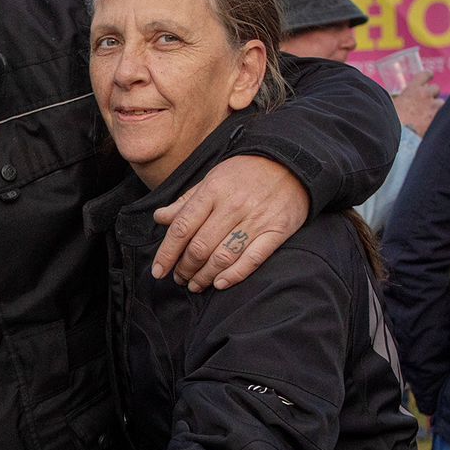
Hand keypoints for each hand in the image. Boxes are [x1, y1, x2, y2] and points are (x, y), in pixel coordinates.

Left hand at [150, 155, 307, 292]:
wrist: (291, 164)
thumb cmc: (246, 173)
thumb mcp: (213, 178)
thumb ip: (186, 201)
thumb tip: (160, 218)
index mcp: (213, 190)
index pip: (182, 228)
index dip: (167, 253)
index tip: (158, 271)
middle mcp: (233, 206)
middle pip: (200, 246)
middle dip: (185, 268)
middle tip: (179, 278)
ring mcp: (256, 220)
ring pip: (223, 257)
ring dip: (204, 276)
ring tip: (195, 285)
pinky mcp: (276, 232)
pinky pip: (252, 259)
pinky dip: (234, 275)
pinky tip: (219, 284)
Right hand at [393, 73, 441, 137]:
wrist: (393, 135)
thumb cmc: (389, 122)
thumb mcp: (391, 106)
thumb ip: (401, 101)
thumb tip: (402, 102)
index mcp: (412, 90)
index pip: (424, 75)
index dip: (428, 75)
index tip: (430, 76)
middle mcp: (424, 95)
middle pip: (436, 88)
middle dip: (433, 95)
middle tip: (427, 104)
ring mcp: (433, 107)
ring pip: (441, 104)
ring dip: (436, 110)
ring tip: (427, 120)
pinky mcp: (439, 120)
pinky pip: (443, 118)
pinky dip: (438, 122)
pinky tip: (432, 127)